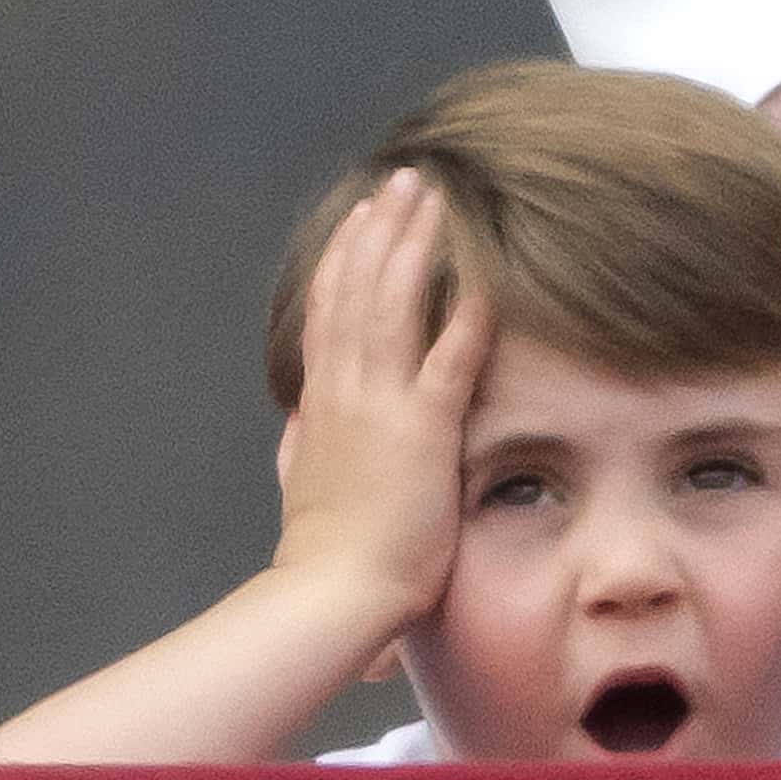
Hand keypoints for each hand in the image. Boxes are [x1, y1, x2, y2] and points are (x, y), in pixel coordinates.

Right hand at [271, 174, 491, 642]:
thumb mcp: (300, 486)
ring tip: (431, 196)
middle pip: (359, 289)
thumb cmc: (323, 556)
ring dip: (413, 244)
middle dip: (380, 229)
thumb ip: (301, 447)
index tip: (358, 215)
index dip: (344, 258)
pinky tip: (485, 268)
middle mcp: (346, 391)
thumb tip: (295, 424)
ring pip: (394, 304)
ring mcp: (383, 405)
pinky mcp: (424, 428)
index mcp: (321, 404)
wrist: (330, 600)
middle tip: (401, 179)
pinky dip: (467, 308)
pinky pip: (450, 354)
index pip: (329, 312)